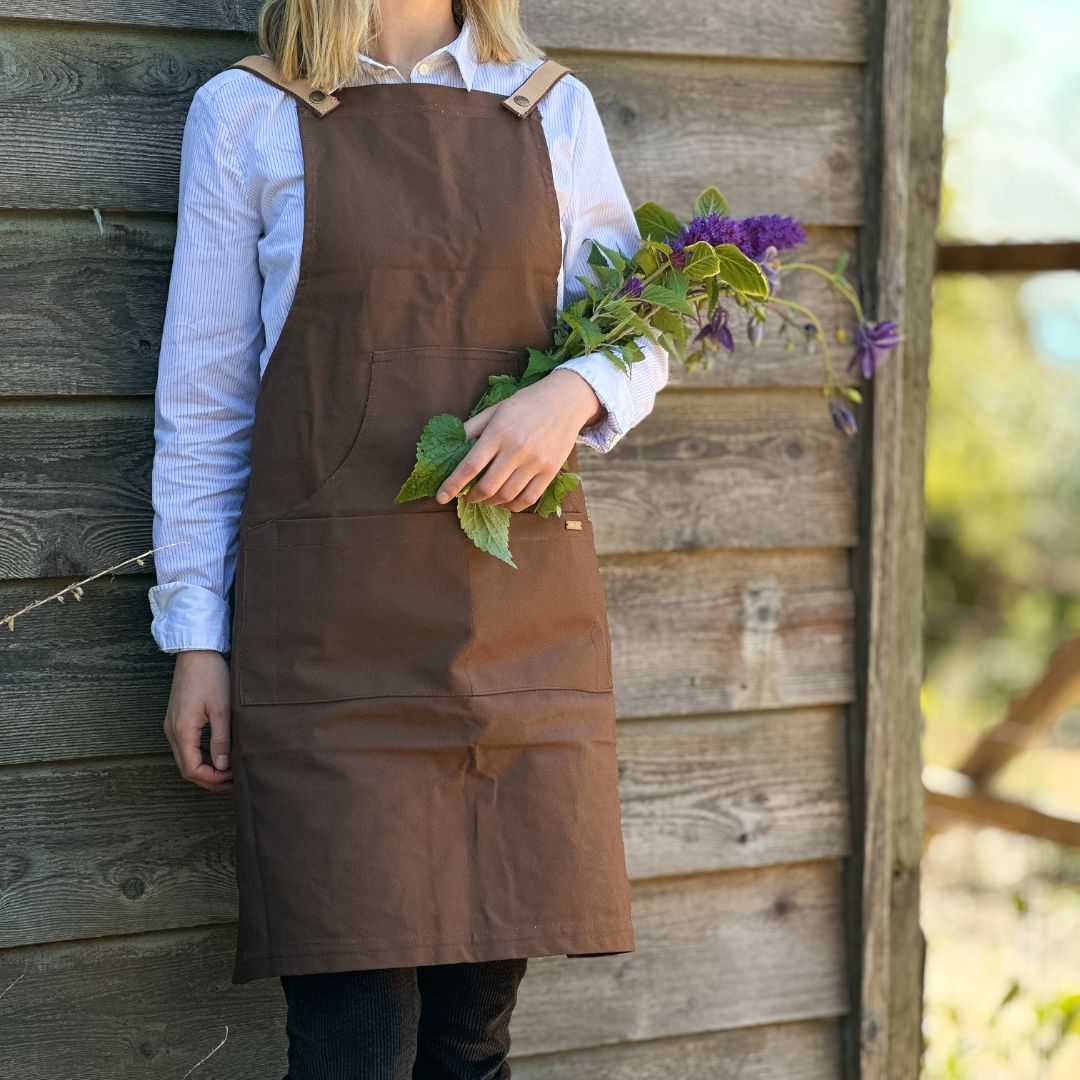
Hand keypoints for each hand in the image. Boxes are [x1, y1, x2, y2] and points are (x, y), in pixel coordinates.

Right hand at [162, 650, 232, 792]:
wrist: (196, 651)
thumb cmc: (211, 676)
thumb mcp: (222, 709)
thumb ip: (221, 740)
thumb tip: (223, 767)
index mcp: (182, 730)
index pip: (192, 769)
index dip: (213, 779)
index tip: (233, 778)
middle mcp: (172, 731)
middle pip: (187, 768)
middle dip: (209, 779)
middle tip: (233, 782)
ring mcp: (172, 725)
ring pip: (185, 758)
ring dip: (205, 769)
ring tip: (229, 772)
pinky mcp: (177, 719)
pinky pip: (185, 746)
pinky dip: (200, 757)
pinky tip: (218, 756)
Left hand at [435, 368, 603, 511]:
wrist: (565, 401)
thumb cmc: (525, 404)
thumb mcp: (494, 410)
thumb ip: (472, 429)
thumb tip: (449, 448)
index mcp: (498, 432)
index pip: (470, 465)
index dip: (452, 484)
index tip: (440, 497)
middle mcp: (517, 449)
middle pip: (488, 486)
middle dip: (472, 497)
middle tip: (467, 497)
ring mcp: (535, 462)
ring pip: (507, 496)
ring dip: (491, 502)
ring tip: (486, 498)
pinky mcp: (550, 471)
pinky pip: (528, 499)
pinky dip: (513, 506)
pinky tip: (505, 501)